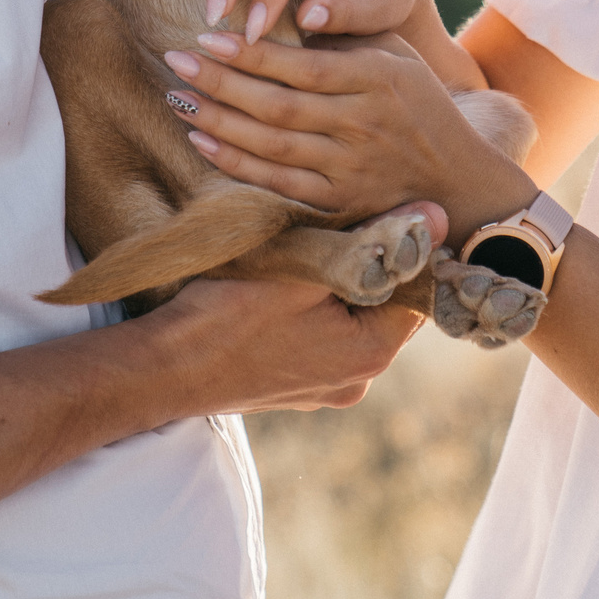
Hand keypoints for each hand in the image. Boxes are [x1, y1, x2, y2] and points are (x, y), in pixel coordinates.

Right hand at [144, 205, 443, 412]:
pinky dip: (314, 306)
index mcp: (371, 354)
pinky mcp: (295, 384)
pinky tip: (289, 282)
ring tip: (310, 249)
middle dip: (370, 263)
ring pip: (351, 316)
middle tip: (340, 224)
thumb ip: (372, 240)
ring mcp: (325, 388)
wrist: (162, 368)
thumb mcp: (304, 264)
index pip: (416, 288)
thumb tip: (435, 212)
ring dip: (339, 282)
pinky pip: (322, 335)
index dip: (404, 245)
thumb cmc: (228, 313)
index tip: (382, 211)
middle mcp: (356, 380)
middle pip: (385, 303)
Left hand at [162, 29, 534, 237]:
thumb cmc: (418, 102)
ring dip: (219, 122)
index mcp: (377, 79)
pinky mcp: (338, 202)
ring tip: (179, 98)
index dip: (251, 54)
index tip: (207, 37)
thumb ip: (344, 36)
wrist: (457, 177)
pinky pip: (277, 183)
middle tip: (175, 61)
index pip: (302, 65)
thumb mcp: (395, 55)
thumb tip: (283, 5)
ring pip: (272, 146)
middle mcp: (362, 124)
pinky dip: (236, 163)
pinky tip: (203, 140)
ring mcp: (350, 168)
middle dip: (220, 84)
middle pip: (278, 106)